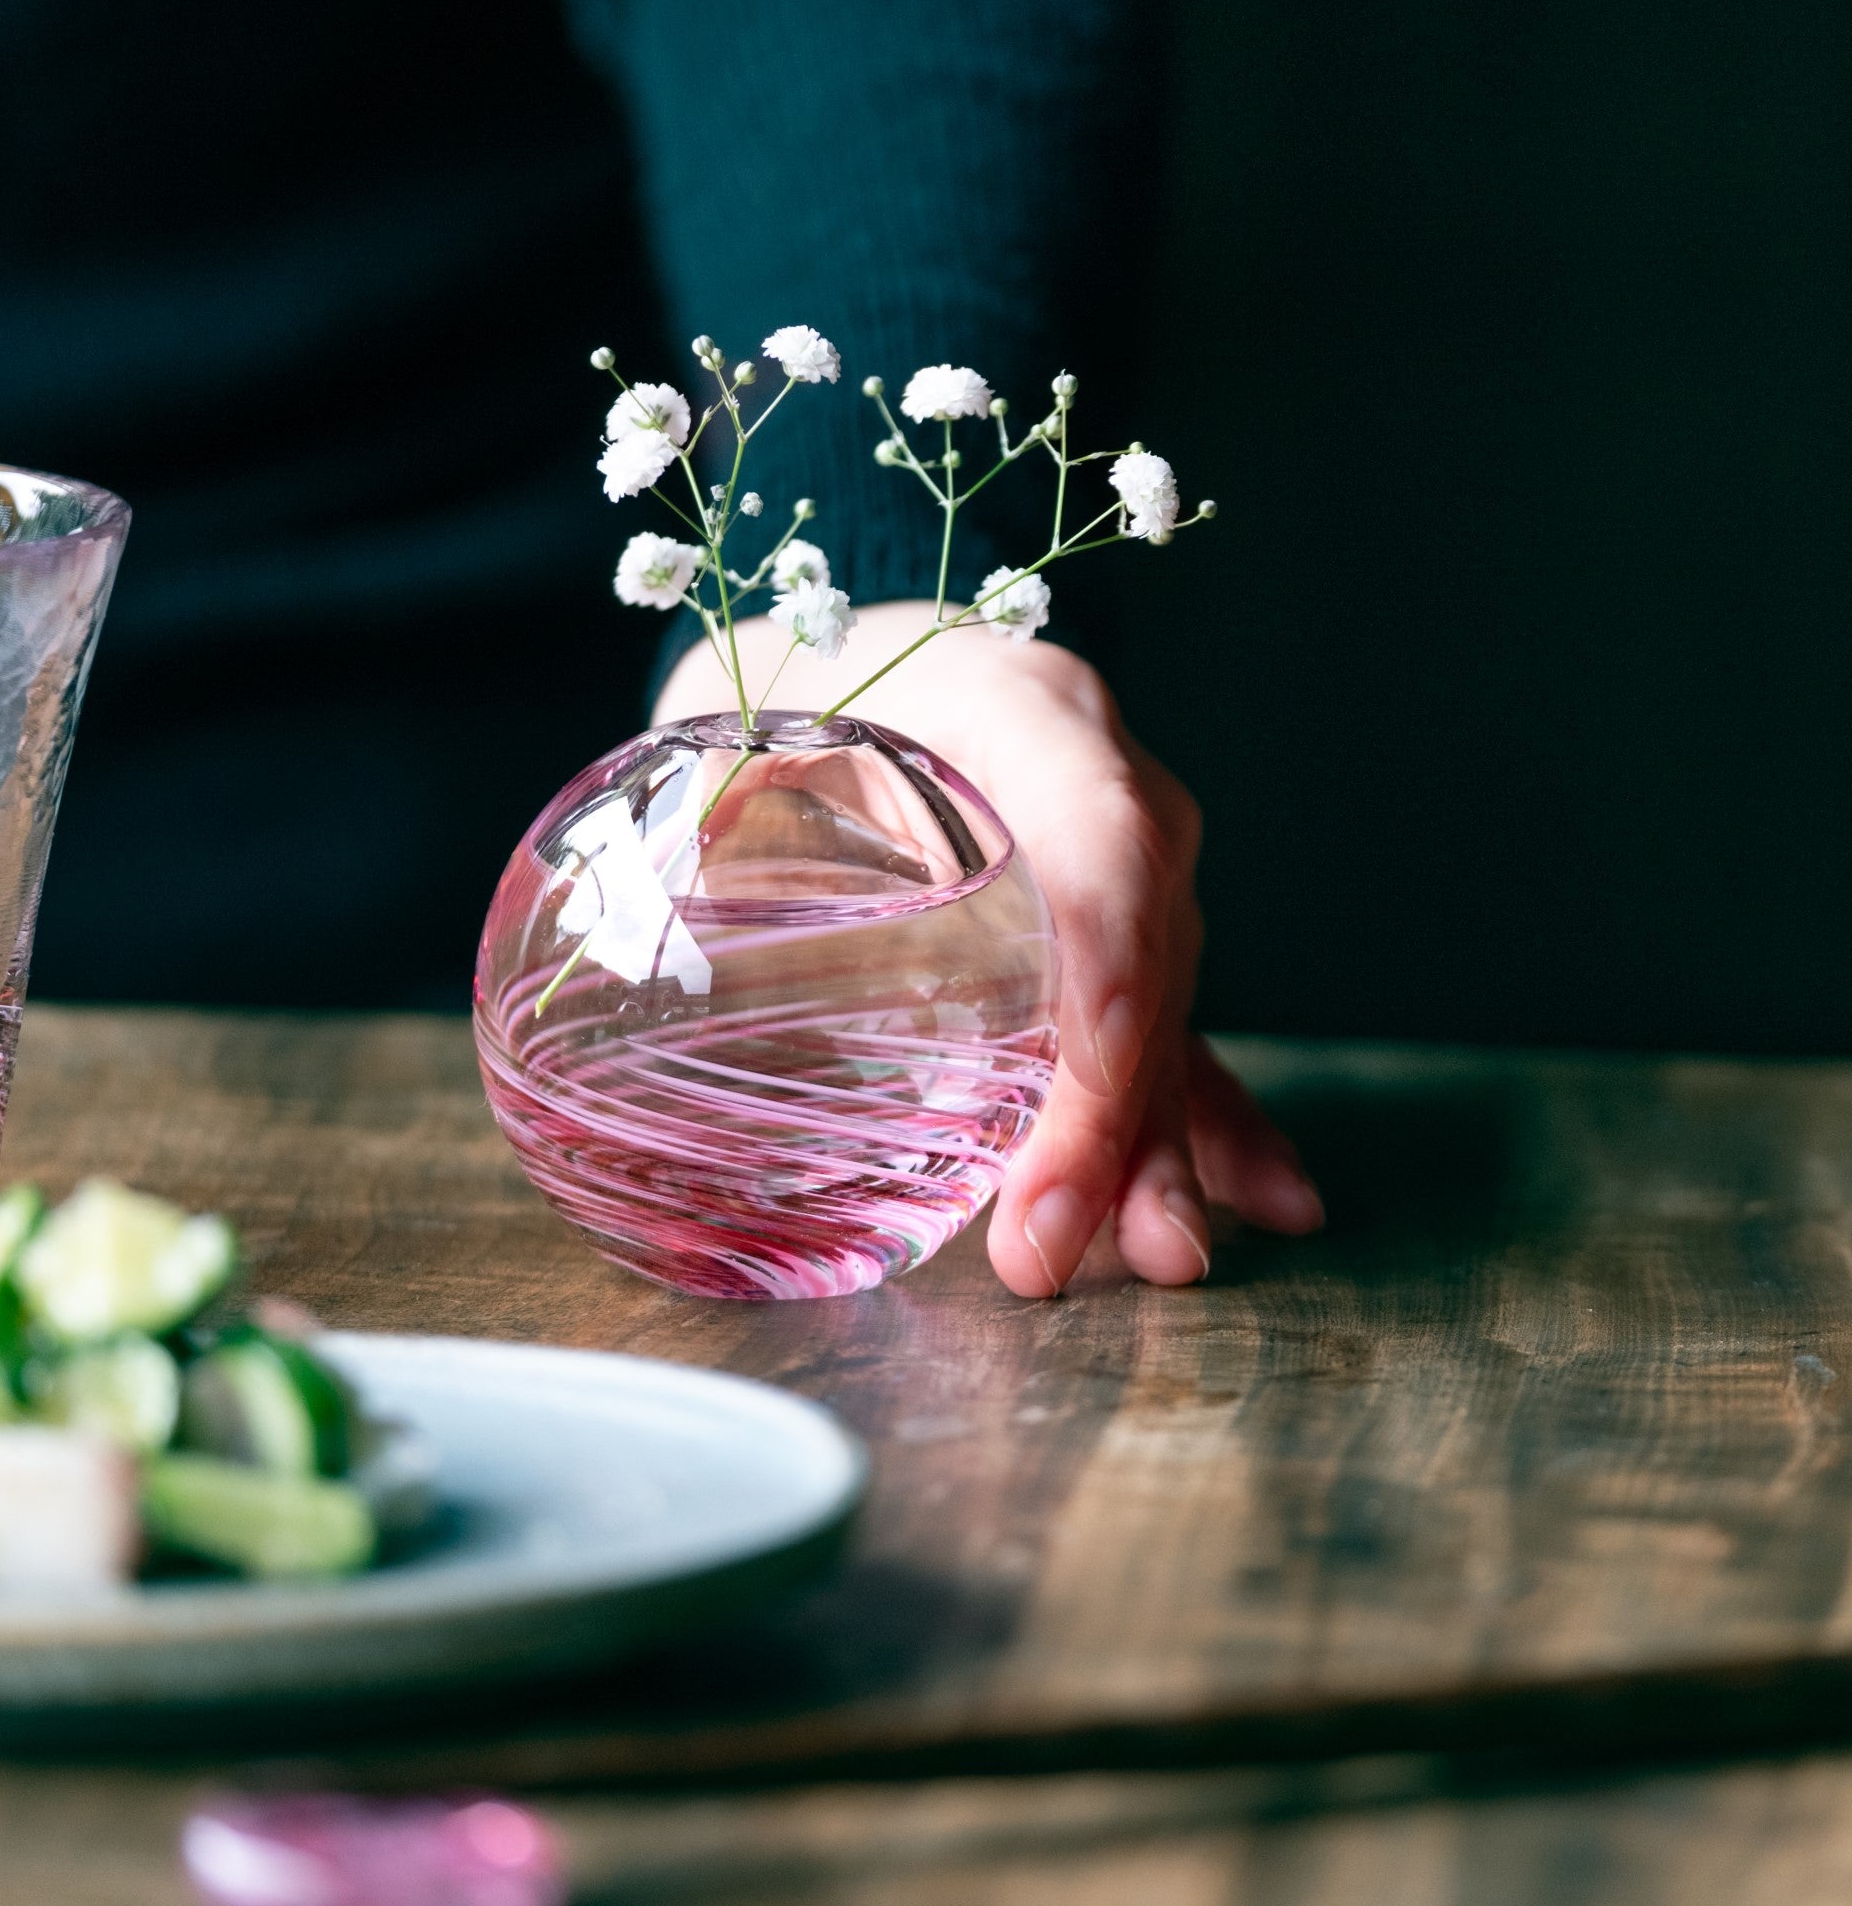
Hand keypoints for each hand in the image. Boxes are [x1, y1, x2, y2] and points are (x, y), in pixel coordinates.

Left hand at [654, 602, 1323, 1293]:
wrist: (849, 648)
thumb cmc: (788, 685)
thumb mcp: (738, 723)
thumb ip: (713, 822)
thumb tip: (644, 959)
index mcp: (1022, 707)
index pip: (1105, 836)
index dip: (1109, 971)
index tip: (1078, 1101)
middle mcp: (1103, 782)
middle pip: (1142, 952)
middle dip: (1109, 1115)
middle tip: (1049, 1244)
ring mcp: (1122, 863)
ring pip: (1163, 1009)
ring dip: (1155, 1144)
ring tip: (1158, 1257)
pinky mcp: (1107, 932)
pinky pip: (1170, 1028)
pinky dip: (1204, 1120)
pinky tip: (1261, 1201)